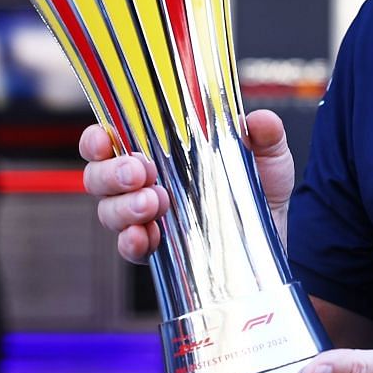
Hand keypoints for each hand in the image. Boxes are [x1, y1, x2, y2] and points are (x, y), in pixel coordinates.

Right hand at [80, 110, 295, 262]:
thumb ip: (266, 135)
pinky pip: (131, 249)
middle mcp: (143, 185)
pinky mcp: (160, 252)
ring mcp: (147, 220)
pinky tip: (146, 236)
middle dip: (112, 173)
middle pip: (99, 178)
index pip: (109, 142)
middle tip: (142, 172)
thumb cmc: (259, 189)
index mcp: (158, 153)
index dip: (96, 139)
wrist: (276, 235)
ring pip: (110, 212)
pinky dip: (133, 242)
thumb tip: (259, 120)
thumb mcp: (268, 157)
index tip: (105, 138)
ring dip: (125, 206)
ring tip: (156, 202)